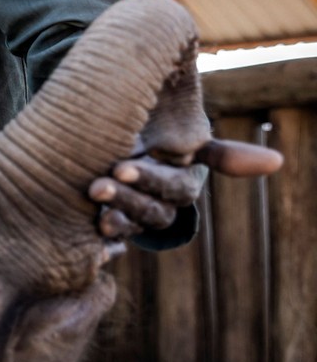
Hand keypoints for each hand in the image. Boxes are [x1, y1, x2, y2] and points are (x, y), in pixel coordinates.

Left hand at [88, 138, 282, 239]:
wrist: (121, 126)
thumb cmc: (158, 124)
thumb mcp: (186, 130)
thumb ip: (222, 147)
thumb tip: (277, 163)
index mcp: (182, 182)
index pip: (174, 190)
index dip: (150, 181)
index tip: (120, 168)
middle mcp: (161, 202)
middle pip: (151, 211)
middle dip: (125, 199)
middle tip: (97, 186)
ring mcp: (134, 212)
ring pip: (131, 224)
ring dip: (113, 216)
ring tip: (90, 198)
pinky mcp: (109, 217)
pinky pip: (109, 237)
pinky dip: (101, 236)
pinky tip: (85, 228)